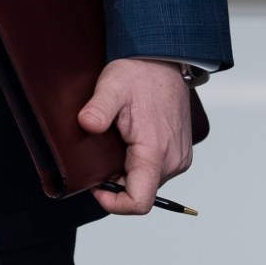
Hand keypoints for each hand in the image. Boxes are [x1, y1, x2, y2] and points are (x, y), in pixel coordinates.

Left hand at [78, 58, 193, 215]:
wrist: (163, 60)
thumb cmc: (140, 73)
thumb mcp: (112, 87)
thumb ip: (99, 109)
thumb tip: (87, 124)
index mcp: (156, 152)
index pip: (139, 202)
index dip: (114, 204)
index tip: (96, 187)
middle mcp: (173, 161)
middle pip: (140, 192)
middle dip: (116, 182)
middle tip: (100, 156)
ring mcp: (179, 157)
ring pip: (148, 182)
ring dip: (127, 172)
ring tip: (115, 145)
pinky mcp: (179, 152)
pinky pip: (156, 171)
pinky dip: (138, 164)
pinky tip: (128, 143)